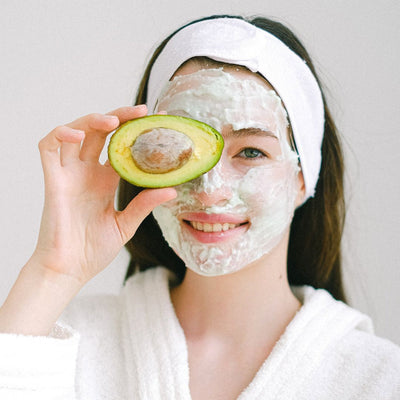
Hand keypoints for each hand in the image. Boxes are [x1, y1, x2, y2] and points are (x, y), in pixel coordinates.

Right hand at [31, 105, 175, 286]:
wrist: (70, 270)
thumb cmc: (93, 250)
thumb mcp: (126, 223)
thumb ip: (144, 204)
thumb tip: (172, 190)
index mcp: (105, 181)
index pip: (121, 146)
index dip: (136, 132)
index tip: (158, 122)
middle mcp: (87, 173)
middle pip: (101, 133)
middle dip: (119, 117)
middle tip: (142, 112)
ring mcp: (69, 174)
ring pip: (76, 132)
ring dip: (92, 120)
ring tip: (114, 120)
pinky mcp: (52, 180)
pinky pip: (49, 148)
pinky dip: (61, 134)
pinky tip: (79, 135)